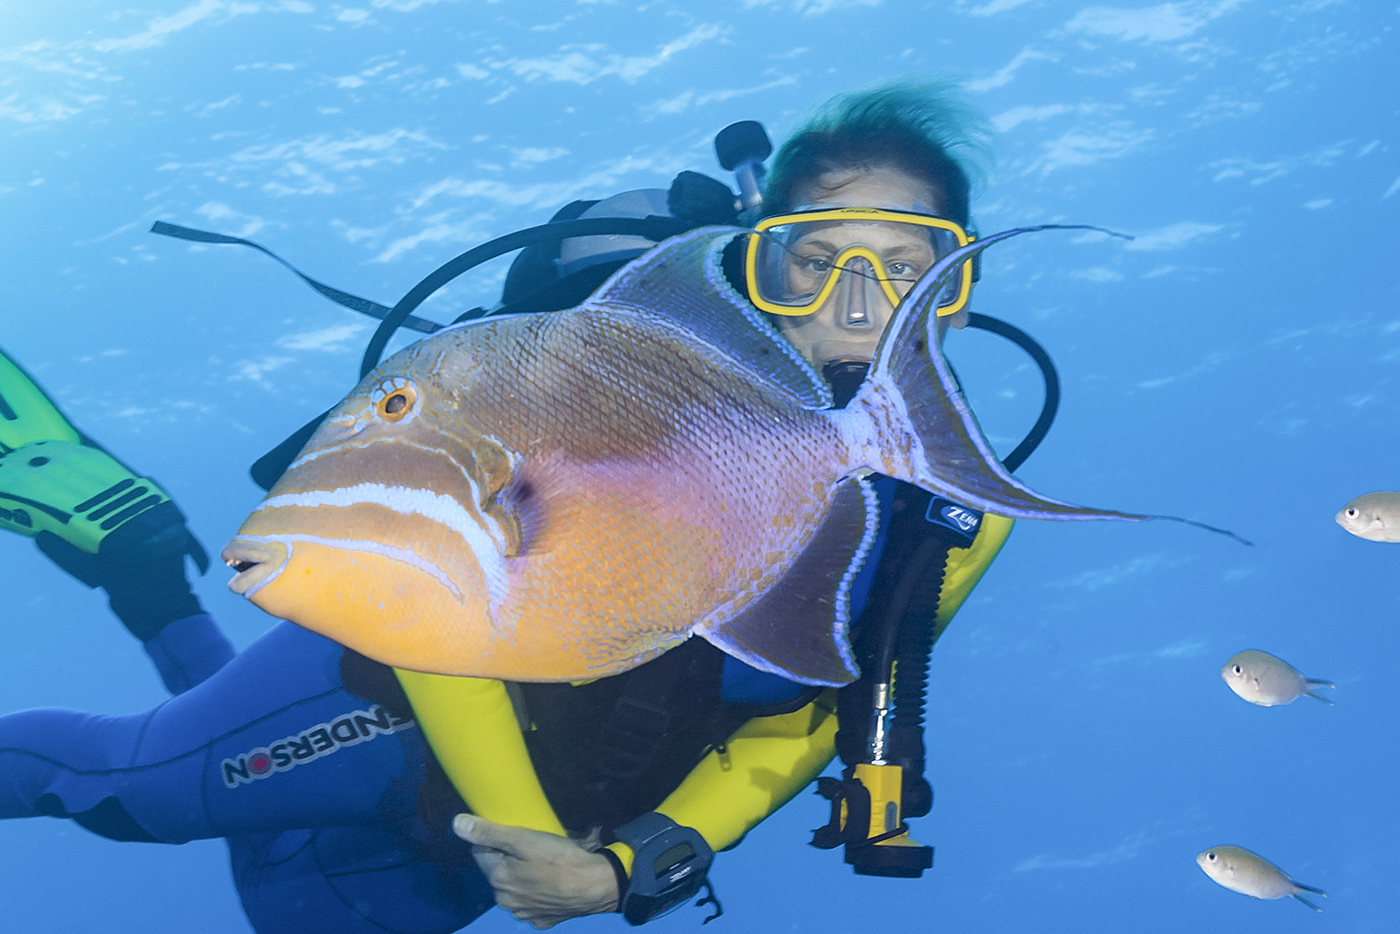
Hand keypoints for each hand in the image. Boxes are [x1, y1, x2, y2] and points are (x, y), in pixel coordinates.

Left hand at [454, 814, 619, 929]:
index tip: (516, 835)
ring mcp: (524, 914)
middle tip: (533, 847)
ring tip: (544, 864)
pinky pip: (531, 901)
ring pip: (515, 887)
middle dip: (509, 858)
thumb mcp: (524, 839)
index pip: (481, 852)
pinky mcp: (542, 920)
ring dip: (522, 876)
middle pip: (498, 871)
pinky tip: (551, 882)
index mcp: (498, 880)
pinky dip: (537, 892)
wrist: (597, 886)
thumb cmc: (560, 859)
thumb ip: (489, 832)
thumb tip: (457, 824)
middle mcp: (506, 901)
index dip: (496, 840)